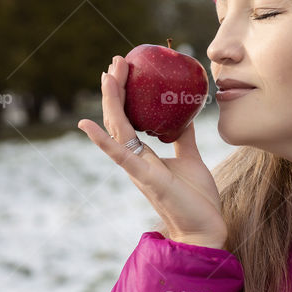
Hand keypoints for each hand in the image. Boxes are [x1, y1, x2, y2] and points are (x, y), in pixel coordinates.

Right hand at [77, 55, 227, 249]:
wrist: (205, 230)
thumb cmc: (196, 199)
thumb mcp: (190, 159)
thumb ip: (183, 138)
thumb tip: (183, 116)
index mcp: (143, 156)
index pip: (128, 118)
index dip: (124, 94)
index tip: (125, 68)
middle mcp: (134, 161)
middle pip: (118, 119)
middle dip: (116, 89)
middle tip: (115, 61)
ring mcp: (137, 169)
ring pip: (118, 130)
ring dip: (111, 101)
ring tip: (108, 75)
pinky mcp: (145, 178)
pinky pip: (120, 155)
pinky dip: (102, 140)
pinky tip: (86, 124)